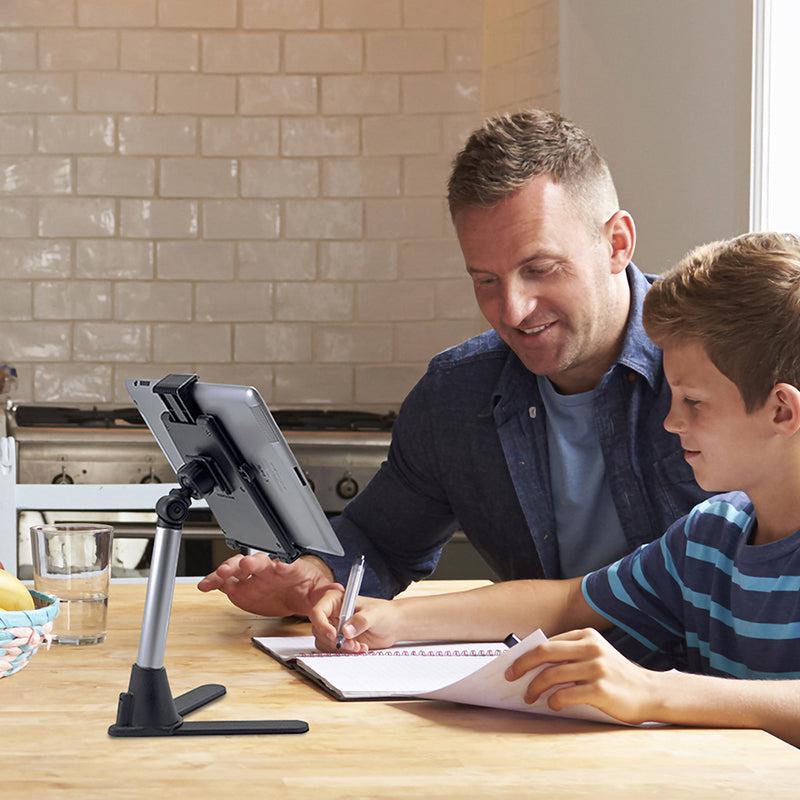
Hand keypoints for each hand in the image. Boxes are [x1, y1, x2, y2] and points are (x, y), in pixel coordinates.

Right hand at [197, 553, 338, 616]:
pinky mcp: (240, 587)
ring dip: (229, 570)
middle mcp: (268, 570)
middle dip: (250, 562)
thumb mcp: (324, 592)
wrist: (298, 593)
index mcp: (290, 569)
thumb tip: (340, 592)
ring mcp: (253, 577)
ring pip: (238, 568)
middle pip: (258, 562)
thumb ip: (330, 593)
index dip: (281, 564)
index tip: (278, 566)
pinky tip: (205, 584)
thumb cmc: (309, 588)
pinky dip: (214, 582)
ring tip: (219, 575)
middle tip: (244, 565)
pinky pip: (225, 583)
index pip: (286, 563)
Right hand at [309, 588, 402, 652]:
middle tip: (352, 643)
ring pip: (324, 642)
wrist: (393, 625)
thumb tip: (345, 631)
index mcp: (336, 600)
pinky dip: (345, 652)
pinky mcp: (340, 640)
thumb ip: (361, 620)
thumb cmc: (384, 613)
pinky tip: (360, 647)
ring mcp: (335, 627)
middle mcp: (332, 614)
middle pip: (318, 629)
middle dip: (334, 640)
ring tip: (358, 646)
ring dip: (341, 648)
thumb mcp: (374, 614)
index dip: (322, 624)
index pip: (318, 611)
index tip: (334, 634)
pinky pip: (333, 649)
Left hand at [504, 628, 659, 723]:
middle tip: (510, 677)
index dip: (526, 654)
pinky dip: (553, 701)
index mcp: (586, 636)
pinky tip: (553, 705)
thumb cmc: (615, 676)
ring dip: (535, 688)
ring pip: (552, 675)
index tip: (512, 665)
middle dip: (522, 665)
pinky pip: (566, 695)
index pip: (547, 642)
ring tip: (530, 697)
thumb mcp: (594, 656)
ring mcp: (597, 668)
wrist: (650, 693)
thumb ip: (570, 655)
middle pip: (544, 652)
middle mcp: (591, 647)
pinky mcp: (601, 689)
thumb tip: (532, 664)